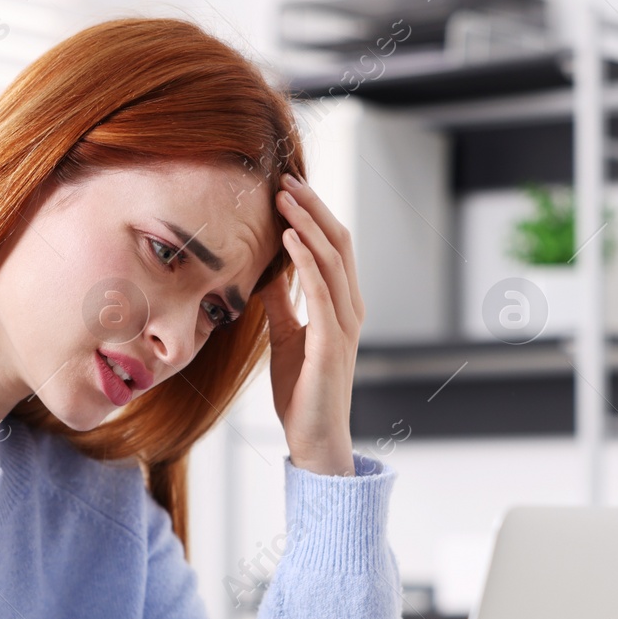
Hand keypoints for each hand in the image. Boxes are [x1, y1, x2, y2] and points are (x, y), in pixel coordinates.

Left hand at [260, 175, 365, 476]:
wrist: (314, 439)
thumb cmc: (302, 392)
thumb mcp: (286, 336)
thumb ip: (282, 303)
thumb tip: (267, 272)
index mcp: (342, 306)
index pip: (333, 248)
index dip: (313, 215)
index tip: (286, 189)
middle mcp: (350, 310)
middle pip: (338, 243)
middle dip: (312, 208)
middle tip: (285, 179)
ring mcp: (344, 326)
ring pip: (332, 260)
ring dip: (307, 225)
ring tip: (283, 199)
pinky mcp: (331, 344)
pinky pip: (321, 293)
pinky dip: (305, 261)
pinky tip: (288, 240)